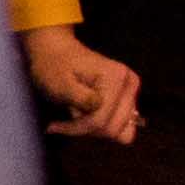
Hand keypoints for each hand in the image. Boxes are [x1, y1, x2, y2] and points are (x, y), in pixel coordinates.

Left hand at [20, 24, 144, 144]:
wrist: (55, 52)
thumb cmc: (54, 66)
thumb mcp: (59, 83)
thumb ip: (79, 96)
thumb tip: (98, 106)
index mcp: (117, 77)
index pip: (101, 121)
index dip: (76, 128)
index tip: (53, 126)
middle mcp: (130, 84)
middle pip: (114, 129)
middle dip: (87, 129)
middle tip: (65, 121)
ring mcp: (131, 93)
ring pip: (120, 133)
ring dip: (94, 129)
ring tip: (75, 114)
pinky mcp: (127, 101)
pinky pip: (120, 129)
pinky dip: (101, 128)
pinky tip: (84, 117)